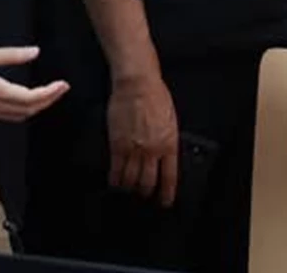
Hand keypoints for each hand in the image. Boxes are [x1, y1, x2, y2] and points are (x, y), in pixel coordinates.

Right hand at [0, 46, 68, 122]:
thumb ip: (9, 55)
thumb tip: (35, 52)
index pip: (29, 98)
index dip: (49, 93)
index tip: (62, 84)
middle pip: (27, 110)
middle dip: (48, 100)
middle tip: (61, 88)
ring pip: (18, 116)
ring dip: (37, 107)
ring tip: (50, 93)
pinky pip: (7, 116)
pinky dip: (23, 110)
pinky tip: (28, 99)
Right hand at [108, 74, 179, 206]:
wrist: (138, 85)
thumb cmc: (157, 97)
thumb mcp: (171, 121)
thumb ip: (167, 140)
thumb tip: (165, 155)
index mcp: (169, 144)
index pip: (169, 177)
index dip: (167, 193)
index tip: (165, 202)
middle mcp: (152, 151)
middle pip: (148, 182)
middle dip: (146, 193)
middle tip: (144, 197)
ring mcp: (133, 150)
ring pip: (131, 180)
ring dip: (130, 189)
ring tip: (129, 192)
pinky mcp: (117, 145)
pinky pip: (116, 170)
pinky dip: (115, 180)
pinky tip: (115, 183)